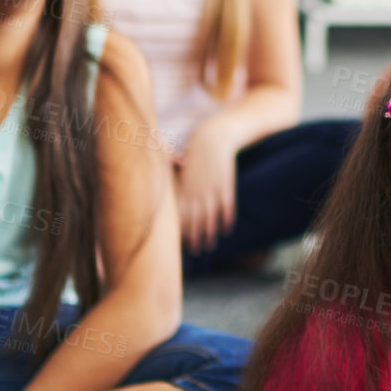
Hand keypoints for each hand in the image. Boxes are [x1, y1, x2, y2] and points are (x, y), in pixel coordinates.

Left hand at [177, 121, 238, 254]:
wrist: (213, 138)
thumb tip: (164, 202)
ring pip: (210, 218)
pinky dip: (226, 219)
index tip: (178, 244)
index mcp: (183, 188)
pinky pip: (226, 207)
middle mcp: (196, 192)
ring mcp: (212, 190)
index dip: (179, 231)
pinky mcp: (225, 186)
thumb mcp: (180, 169)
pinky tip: (226, 230)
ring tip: (209, 246)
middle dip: (193, 238)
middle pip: (194, 221)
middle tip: (194, 252)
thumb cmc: (193, 154)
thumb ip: (174, 186)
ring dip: (209, 234)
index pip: (179, 216)